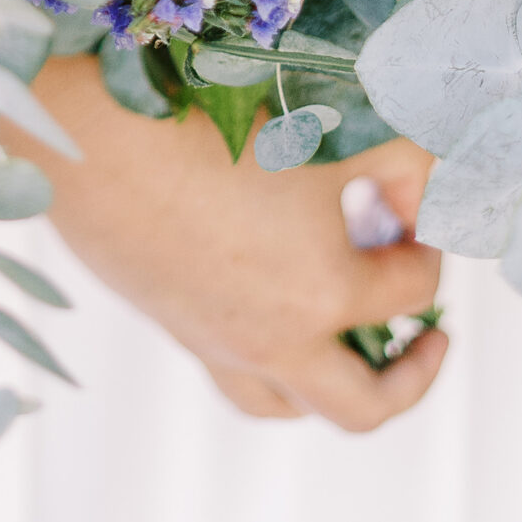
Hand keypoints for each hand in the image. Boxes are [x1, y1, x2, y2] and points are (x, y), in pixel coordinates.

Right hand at [0, 53, 446, 430]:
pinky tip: (268, 299)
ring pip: (290, 405)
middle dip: (411, 376)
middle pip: (365, 405)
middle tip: (428, 336)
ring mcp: (218, 341)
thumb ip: (407, 160)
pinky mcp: (172, 324)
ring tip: (353, 341)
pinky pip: (233, 374)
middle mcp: (275, 338)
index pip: (413, 289)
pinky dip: (268, 359)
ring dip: (336, 382)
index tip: (420, 208)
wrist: (88, 125)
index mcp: (325, 291)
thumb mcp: (332, 123)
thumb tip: (433, 199)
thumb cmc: (209, 116)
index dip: (432, 247)